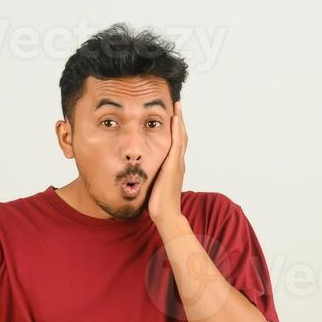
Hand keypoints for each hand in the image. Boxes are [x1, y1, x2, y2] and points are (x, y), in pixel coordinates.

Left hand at [148, 100, 187, 224]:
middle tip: (177, 105)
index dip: (175, 130)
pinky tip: (175, 118)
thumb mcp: (153, 185)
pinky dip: (177, 129)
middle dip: (179, 121)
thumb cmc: (158, 205)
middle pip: (181, 136)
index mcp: (173, 167)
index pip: (175, 144)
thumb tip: (140, 174)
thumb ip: (151, 177)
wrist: (166, 215)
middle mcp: (178, 162)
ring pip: (181, 136)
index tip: (172, 117)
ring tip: (177, 106)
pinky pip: (176, 142)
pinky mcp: (173, 164)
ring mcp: (177, 163)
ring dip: (179, 120)